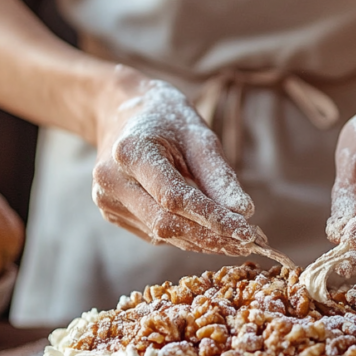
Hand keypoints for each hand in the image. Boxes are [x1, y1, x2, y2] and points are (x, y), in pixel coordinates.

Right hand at [91, 73, 257, 254]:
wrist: (120, 112)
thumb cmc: (166, 120)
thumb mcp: (199, 136)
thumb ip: (219, 176)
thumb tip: (244, 213)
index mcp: (130, 151)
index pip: (175, 198)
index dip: (212, 219)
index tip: (247, 232)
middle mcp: (111, 179)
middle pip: (166, 223)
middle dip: (210, 237)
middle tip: (248, 243)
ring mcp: (107, 199)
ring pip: (162, 235)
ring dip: (202, 241)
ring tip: (236, 240)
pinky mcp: (111, 213)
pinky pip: (154, 234)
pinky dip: (186, 236)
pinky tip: (209, 232)